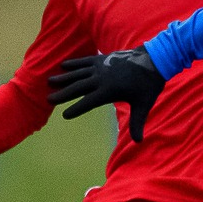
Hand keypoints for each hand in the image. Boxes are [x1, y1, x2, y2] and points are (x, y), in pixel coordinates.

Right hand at [47, 48, 165, 141]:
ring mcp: (101, 67)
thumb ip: (137, 123)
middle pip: (78, 87)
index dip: (76, 109)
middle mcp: (102, 78)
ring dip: (63, 77)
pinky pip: (84, 61)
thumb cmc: (148, 85)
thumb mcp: (143, 105)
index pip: (88, 102)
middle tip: (49, 100)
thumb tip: (139, 142)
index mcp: (110, 91)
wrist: (154, 60)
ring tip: (49, 81)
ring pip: (78, 73)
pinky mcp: (102, 59)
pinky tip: (62, 65)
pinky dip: (73, 63)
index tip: (65, 115)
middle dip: (63, 94)